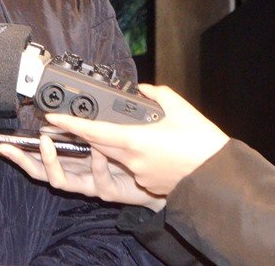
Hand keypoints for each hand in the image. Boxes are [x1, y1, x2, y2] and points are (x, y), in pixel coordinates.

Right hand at [0, 136, 165, 210]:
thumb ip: (82, 124)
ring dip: (50, 161)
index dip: (15, 150)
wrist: (157, 181)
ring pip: (60, 180)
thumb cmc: (128, 157)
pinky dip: (96, 163)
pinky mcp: (107, 191)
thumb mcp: (100, 135)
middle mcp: (74, 174)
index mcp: (69, 160)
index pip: (35, 156)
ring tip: (46, 141)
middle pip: (38, 171)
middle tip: (5, 145)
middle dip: (19, 159)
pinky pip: (98, 179)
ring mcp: (89, 185)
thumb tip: (64, 106)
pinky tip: (97, 148)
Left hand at [42, 84, 228, 196]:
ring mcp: (138, 174)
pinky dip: (126, 156)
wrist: (222, 179)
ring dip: (102, 145)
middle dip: (79, 134)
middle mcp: (132, 160)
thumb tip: (144, 89)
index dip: (70, 124)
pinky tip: (139, 148)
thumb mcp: (181, 110)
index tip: (52, 118)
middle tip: (62, 123)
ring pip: (111, 156)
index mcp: (135, 141)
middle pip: (96, 145)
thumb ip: (158, 94)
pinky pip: (129, 167)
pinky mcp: (147, 184)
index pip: (93, 131)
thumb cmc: (205, 147)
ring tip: (100, 132)